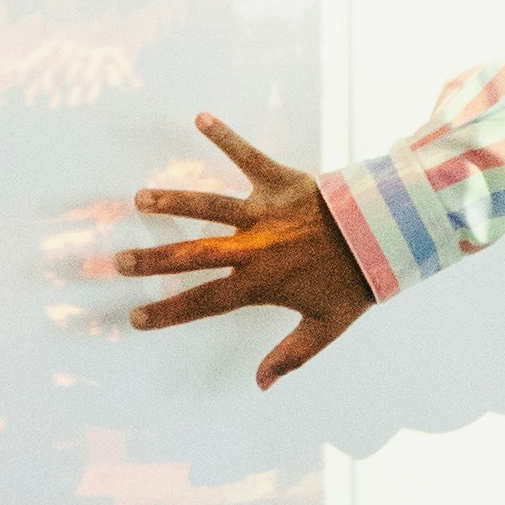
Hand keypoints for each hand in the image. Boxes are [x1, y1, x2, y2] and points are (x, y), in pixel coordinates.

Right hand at [110, 115, 378, 389]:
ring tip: (140, 198)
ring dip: (174, 201)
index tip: (136, 318)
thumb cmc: (354, 283)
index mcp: (261, 283)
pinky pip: (249, 155)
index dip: (169, 312)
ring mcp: (266, 212)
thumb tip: (260, 386)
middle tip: (117, 262)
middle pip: (194, 255)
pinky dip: (227, 136)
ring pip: (210, 206)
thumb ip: (290, 355)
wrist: (387, 237)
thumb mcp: (326, 327)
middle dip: (153, 261)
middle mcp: (255, 247)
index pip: (205, 302)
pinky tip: (201, 118)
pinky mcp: (282, 181)